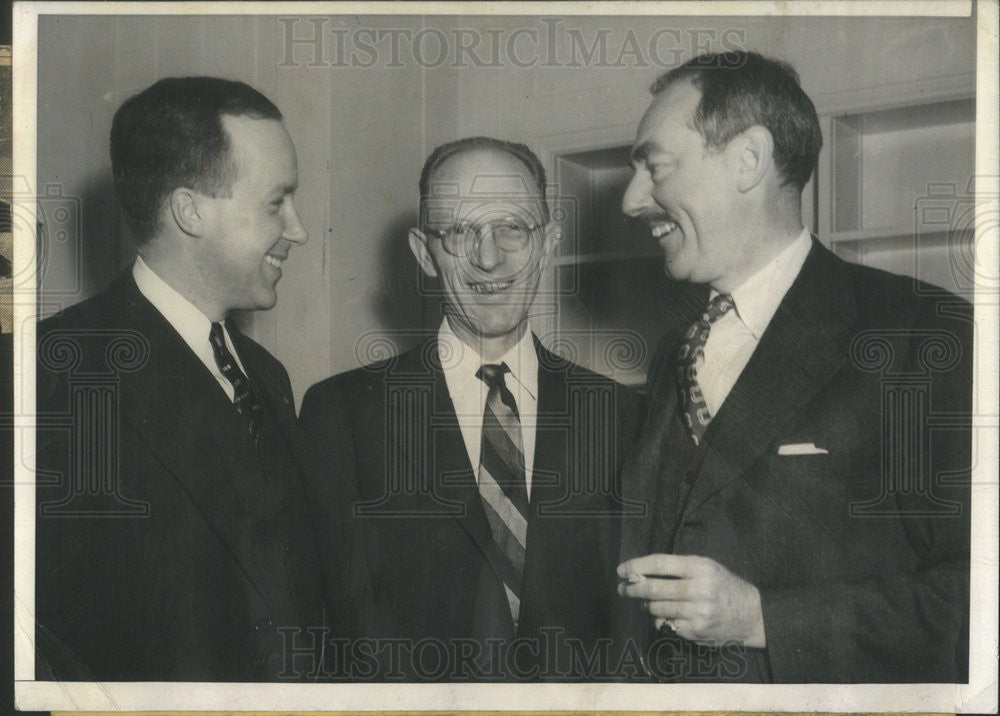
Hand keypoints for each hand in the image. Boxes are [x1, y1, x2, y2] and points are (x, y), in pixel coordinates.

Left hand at [617, 554, 765, 647]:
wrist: (751, 614)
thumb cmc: (723, 585)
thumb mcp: (706, 567)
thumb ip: (678, 568)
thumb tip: (640, 573)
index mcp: (700, 567)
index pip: (659, 564)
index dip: (636, 565)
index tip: (621, 569)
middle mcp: (699, 589)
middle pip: (653, 588)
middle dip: (632, 589)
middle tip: (623, 589)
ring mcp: (698, 612)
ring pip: (656, 608)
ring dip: (645, 605)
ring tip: (644, 602)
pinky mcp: (697, 631)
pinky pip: (667, 624)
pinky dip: (662, 620)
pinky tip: (666, 616)